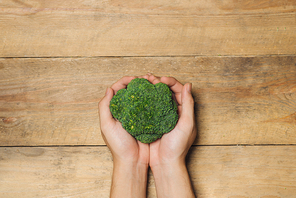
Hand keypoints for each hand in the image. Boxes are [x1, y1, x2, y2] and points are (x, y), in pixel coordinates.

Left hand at [98, 75, 149, 197]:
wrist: (133, 161)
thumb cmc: (118, 145)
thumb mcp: (106, 126)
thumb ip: (104, 107)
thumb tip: (109, 88)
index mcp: (114, 109)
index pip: (119, 88)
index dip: (127, 80)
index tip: (136, 79)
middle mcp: (125, 110)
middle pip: (131, 90)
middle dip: (139, 81)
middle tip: (148, 79)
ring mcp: (137, 114)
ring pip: (141, 96)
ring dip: (147, 89)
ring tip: (154, 85)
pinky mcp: (147, 120)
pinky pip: (150, 106)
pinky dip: (154, 99)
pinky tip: (159, 96)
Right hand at [147, 74, 196, 197]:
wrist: (165, 163)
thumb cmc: (178, 146)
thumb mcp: (186, 124)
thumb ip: (188, 104)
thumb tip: (188, 85)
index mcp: (184, 110)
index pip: (178, 90)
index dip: (170, 82)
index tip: (161, 79)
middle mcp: (174, 111)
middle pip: (167, 91)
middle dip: (159, 82)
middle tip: (149, 78)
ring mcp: (162, 115)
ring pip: (157, 97)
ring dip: (151, 88)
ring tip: (143, 82)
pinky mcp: (153, 121)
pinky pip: (149, 106)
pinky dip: (145, 99)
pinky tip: (139, 95)